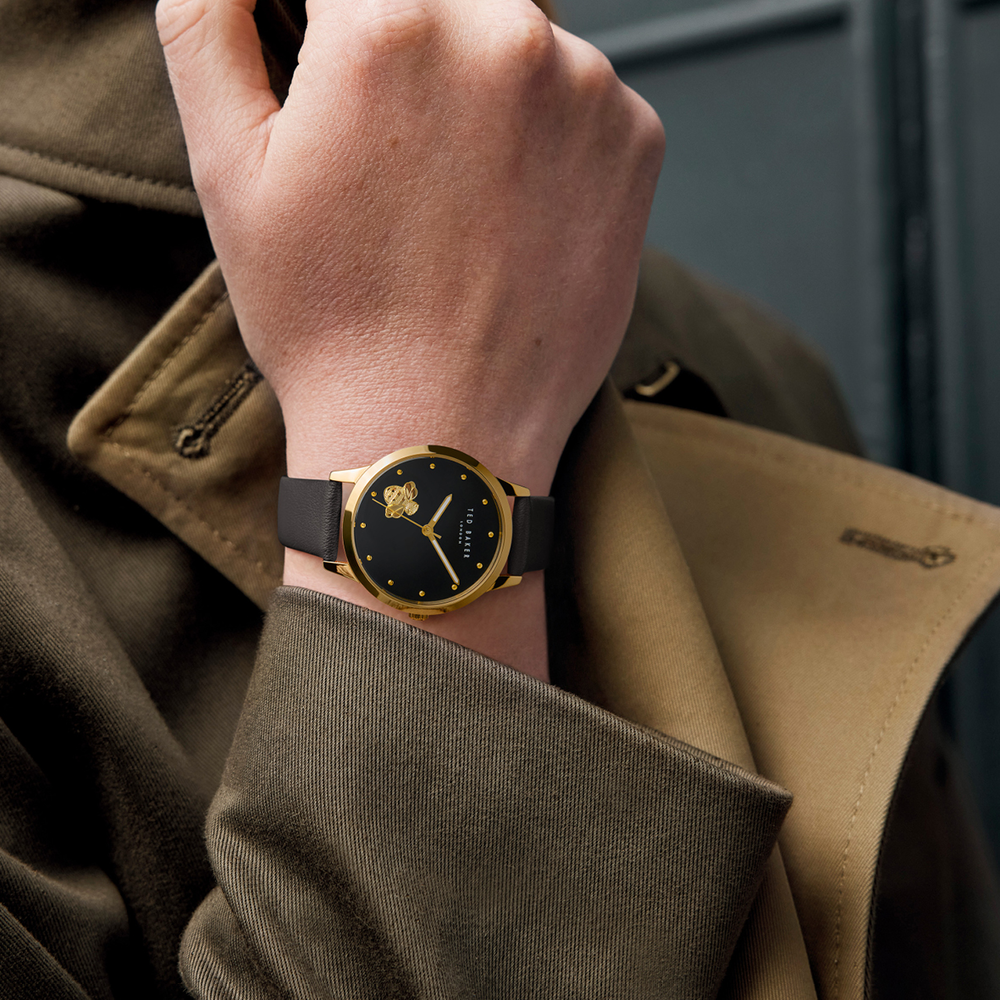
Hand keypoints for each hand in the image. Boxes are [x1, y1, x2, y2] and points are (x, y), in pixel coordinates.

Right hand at [156, 0, 663, 678]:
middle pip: (444, 0)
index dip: (338, 36)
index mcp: (390, 22)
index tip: (344, 95)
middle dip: (412, 52)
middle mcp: (505, 32)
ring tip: (453, 198)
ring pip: (519, 41)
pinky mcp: (636, 146)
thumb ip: (205, 24)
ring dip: (484, 92)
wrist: (437, 438)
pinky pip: (582, 101)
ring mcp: (586, 90)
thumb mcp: (227, 171)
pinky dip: (548, 136)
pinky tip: (509, 215)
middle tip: (394, 157)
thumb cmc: (331, 325)